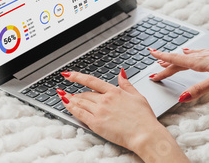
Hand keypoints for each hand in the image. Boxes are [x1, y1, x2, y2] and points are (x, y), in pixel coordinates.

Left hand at [58, 69, 188, 162]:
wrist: (145, 134)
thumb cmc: (144, 118)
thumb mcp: (137, 96)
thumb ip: (126, 84)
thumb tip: (121, 73)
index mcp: (114, 92)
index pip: (92, 81)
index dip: (78, 77)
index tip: (69, 75)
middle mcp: (105, 100)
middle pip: (85, 94)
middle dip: (75, 93)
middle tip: (68, 93)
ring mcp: (100, 111)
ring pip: (80, 102)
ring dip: (70, 99)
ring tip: (63, 97)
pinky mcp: (96, 124)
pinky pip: (79, 114)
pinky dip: (71, 108)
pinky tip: (66, 105)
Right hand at [149, 48, 208, 102]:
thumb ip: (199, 89)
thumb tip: (182, 97)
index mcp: (199, 62)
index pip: (177, 60)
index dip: (163, 59)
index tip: (151, 54)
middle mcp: (202, 56)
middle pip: (179, 61)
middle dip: (165, 65)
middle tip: (154, 70)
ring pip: (187, 57)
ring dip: (175, 59)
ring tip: (165, 60)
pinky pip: (196, 53)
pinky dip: (188, 54)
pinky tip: (190, 52)